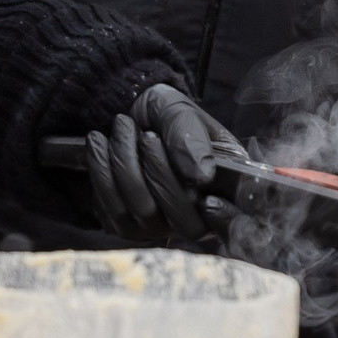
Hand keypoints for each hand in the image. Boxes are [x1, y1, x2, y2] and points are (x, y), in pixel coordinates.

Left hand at [84, 83, 242, 243]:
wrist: (126, 114)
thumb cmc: (162, 114)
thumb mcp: (179, 112)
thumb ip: (191, 138)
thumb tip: (201, 177)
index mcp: (223, 184)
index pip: (237, 223)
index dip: (226, 219)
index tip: (204, 195)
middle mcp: (195, 213)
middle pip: (186, 224)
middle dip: (160, 174)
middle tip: (147, 135)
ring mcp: (160, 225)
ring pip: (145, 215)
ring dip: (126, 165)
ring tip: (122, 126)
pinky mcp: (126, 225)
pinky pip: (112, 211)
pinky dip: (103, 172)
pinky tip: (100, 143)